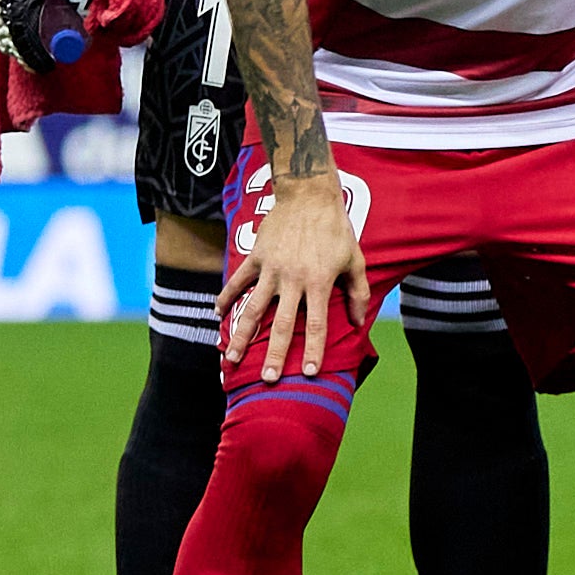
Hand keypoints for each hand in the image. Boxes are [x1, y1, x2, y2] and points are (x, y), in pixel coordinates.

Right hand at [223, 173, 370, 379]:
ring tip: (230, 359)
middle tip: (268, 379)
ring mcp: (271, 269)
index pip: (317, 325)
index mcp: (319, 282)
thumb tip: (357, 322)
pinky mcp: (255, 258)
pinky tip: (217, 316)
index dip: (314, 350)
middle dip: (274, 354)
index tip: (310, 373)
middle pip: (281, 325)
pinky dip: (225, 298)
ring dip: (240, 336)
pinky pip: (237, 283)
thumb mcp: (354, 259)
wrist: (308, 196)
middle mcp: (293, 279)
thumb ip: (357, 292)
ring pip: (252, 309)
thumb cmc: (336, 230)